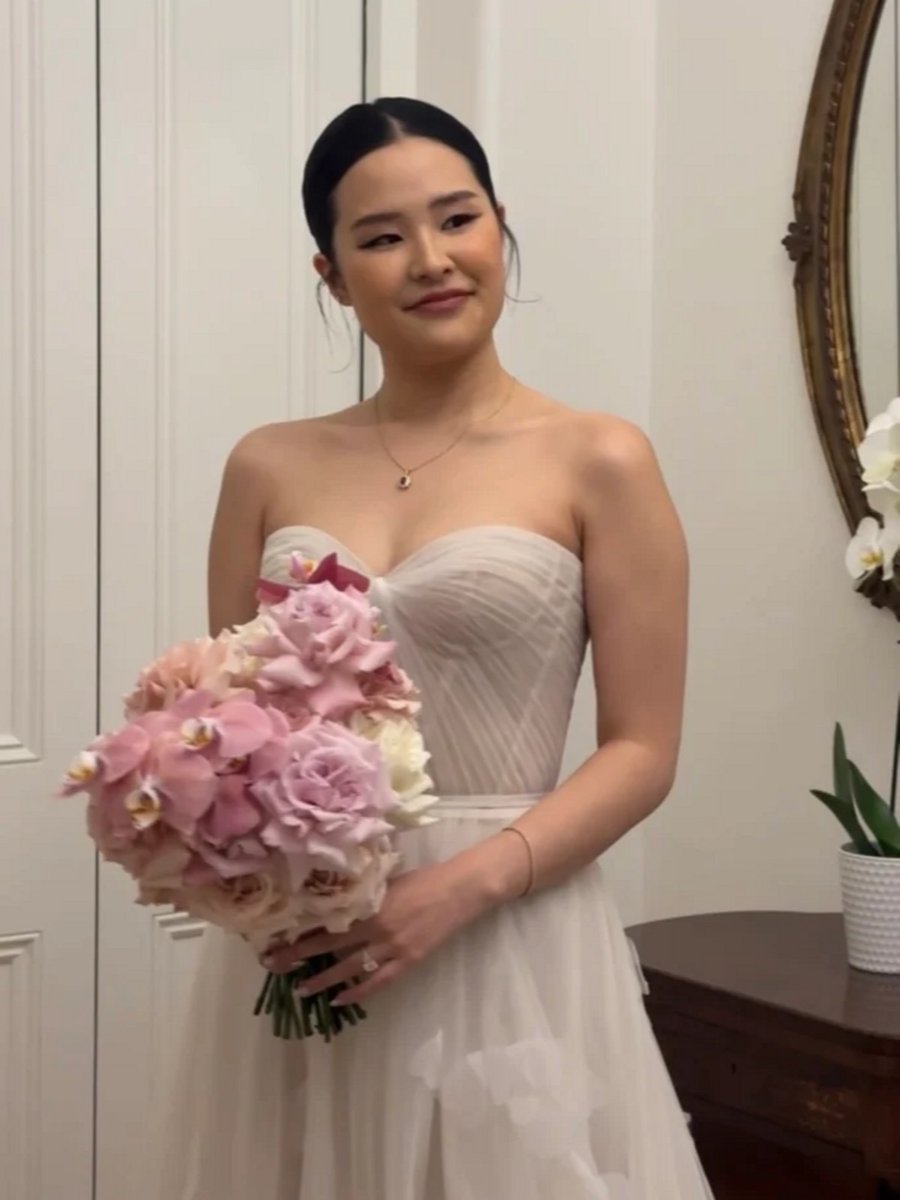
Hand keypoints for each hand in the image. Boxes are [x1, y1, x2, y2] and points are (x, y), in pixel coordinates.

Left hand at [262, 860, 483, 1006]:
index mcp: (368, 905)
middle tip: (274, 966)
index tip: (277, 938)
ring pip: (349, 968)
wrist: (459, 889)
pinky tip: (340, 999)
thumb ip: (365, 895)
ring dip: (323, 980)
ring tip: (301, 989)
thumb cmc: (424, 878)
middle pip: (329, 946)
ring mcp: (392, 947)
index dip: (301, 931)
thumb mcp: (389, 881)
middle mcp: (375, 928)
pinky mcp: (408, 961)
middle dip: (300, 957)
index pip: (326, 922)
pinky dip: (358, 993)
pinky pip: (378, 981)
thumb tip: (338, 902)